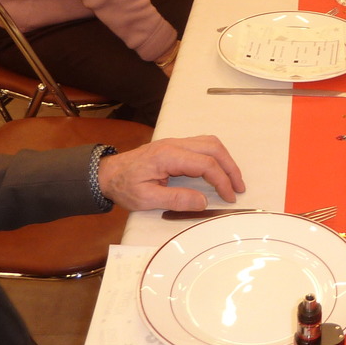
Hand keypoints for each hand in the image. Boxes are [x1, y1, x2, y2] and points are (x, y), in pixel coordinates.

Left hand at [97, 136, 245, 211]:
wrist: (106, 174)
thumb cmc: (123, 186)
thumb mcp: (146, 199)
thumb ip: (176, 199)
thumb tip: (203, 202)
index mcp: (168, 156)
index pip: (205, 164)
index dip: (222, 180)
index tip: (230, 197)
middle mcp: (174, 144)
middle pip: (213, 147)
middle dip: (230, 167)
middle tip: (239, 187)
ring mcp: (175, 142)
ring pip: (209, 142)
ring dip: (225, 159)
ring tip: (232, 179)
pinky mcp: (174, 146)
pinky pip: (201, 145)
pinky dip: (215, 156)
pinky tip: (218, 170)